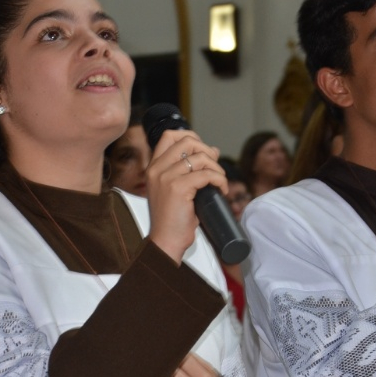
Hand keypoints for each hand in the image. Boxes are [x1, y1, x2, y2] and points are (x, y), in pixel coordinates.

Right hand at [145, 129, 227, 263]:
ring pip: (200, 157)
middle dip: (207, 151)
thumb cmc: (173, 219)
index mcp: (154, 167)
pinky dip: (219, 180)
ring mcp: (166, 177)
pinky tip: (221, 190)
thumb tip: (213, 150)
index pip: (169, 136)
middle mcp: (157, 169)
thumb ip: (190, 170)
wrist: (165, 241)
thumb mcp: (178, 189)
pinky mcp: (178, 188)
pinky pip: (206, 175)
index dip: (190, 136)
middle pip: (187, 141)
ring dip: (217, 168)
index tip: (203, 151)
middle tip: (215, 168)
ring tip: (219, 183)